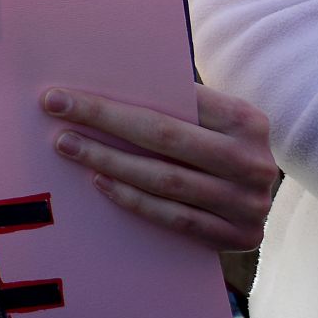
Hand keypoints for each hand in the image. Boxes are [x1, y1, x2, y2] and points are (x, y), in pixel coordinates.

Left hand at [42, 84, 276, 250]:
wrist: (261, 197)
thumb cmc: (218, 145)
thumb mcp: (211, 118)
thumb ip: (175, 104)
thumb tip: (104, 81)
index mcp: (246, 120)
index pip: (172, 102)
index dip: (115, 99)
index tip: (65, 95)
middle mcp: (253, 161)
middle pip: (165, 138)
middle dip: (104, 121)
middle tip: (56, 112)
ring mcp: (248, 203)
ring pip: (165, 181)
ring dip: (110, 162)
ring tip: (69, 146)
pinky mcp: (238, 236)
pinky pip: (174, 218)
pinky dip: (134, 199)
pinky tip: (100, 182)